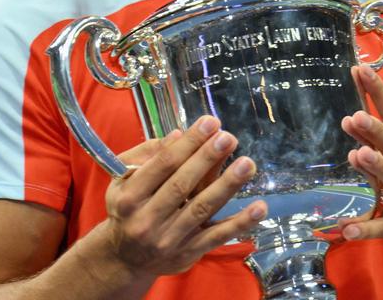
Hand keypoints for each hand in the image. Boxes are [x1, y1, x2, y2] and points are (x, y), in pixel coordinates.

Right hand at [100, 116, 267, 277]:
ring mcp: (169, 239)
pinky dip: (240, 222)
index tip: (209, 124)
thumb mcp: (123, 181)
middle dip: (207, 158)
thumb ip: (148, 156)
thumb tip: (178, 135)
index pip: (162, 165)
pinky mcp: (189, 253)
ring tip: (247, 163)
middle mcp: (147, 220)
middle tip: (228, 137)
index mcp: (129, 197)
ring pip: (202, 208)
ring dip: (227, 185)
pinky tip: (259, 207)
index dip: (188, 143)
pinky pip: (218, 236)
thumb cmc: (127, 210)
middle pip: (182, 185)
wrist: (125, 260)